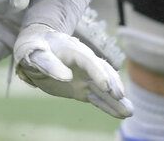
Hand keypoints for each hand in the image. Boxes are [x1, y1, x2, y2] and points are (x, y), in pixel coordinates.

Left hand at [14, 23, 132, 118]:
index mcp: (72, 49)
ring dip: (116, 99)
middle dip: (112, 84)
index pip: (88, 60)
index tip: (106, 86)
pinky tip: (120, 114)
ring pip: (104, 87)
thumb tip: (66, 77)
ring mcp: (85, 76)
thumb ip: (48, 63)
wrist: (35, 48)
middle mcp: (84, 62)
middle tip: (120, 97)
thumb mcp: (34, 53)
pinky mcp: (83, 88)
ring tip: (129, 112)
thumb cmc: (34, 48)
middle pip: (102, 72)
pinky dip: (108, 106)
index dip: (98, 73)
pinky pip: (98, 97)